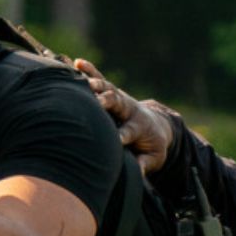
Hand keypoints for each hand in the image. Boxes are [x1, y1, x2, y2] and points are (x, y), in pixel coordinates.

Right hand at [75, 58, 172, 173]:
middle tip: (98, 102)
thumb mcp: (154, 158)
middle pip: (119, 104)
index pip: (130, 131)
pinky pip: (101, 78)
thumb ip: (145, 164)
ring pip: (109, 89)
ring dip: (97, 84)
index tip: (116, 138)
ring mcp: (121, 98)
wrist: (157, 125)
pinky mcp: (113, 92)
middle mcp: (130, 109)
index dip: (123, 134)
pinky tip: (78, 62)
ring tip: (85, 82)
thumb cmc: (153, 146)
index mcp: (140, 127)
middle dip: (109, 103)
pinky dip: (90, 70)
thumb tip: (138, 173)